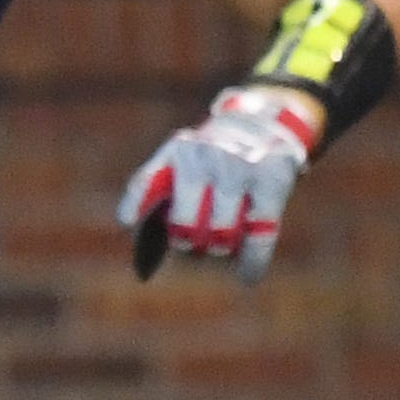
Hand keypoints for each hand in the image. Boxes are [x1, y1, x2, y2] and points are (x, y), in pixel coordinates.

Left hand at [116, 95, 310, 280]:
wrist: (265, 124)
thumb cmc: (214, 158)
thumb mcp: (182, 156)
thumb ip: (156, 186)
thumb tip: (132, 227)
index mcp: (178, 152)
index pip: (148, 183)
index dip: (136, 205)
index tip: (126, 222)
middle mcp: (206, 156)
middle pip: (186, 225)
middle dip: (187, 245)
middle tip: (193, 246)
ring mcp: (239, 168)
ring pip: (222, 234)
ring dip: (219, 253)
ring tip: (221, 251)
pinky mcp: (272, 181)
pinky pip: (259, 235)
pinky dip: (251, 262)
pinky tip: (246, 275)